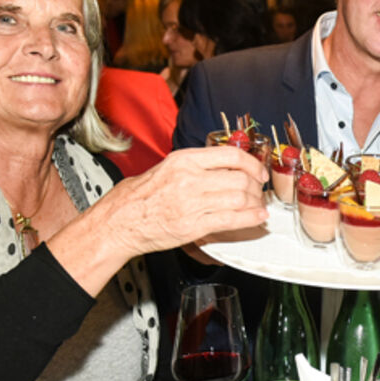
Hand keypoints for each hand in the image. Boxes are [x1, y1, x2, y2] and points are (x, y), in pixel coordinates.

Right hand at [104, 146, 267, 256]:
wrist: (121, 220)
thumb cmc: (140, 196)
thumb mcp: (167, 168)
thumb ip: (196, 166)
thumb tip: (225, 167)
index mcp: (184, 160)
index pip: (231, 155)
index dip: (252, 164)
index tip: (259, 171)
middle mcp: (190, 179)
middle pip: (240, 178)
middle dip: (255, 187)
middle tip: (258, 191)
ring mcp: (192, 202)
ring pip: (239, 198)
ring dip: (255, 203)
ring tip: (258, 205)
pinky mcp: (193, 225)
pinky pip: (231, 220)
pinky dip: (250, 219)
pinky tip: (258, 217)